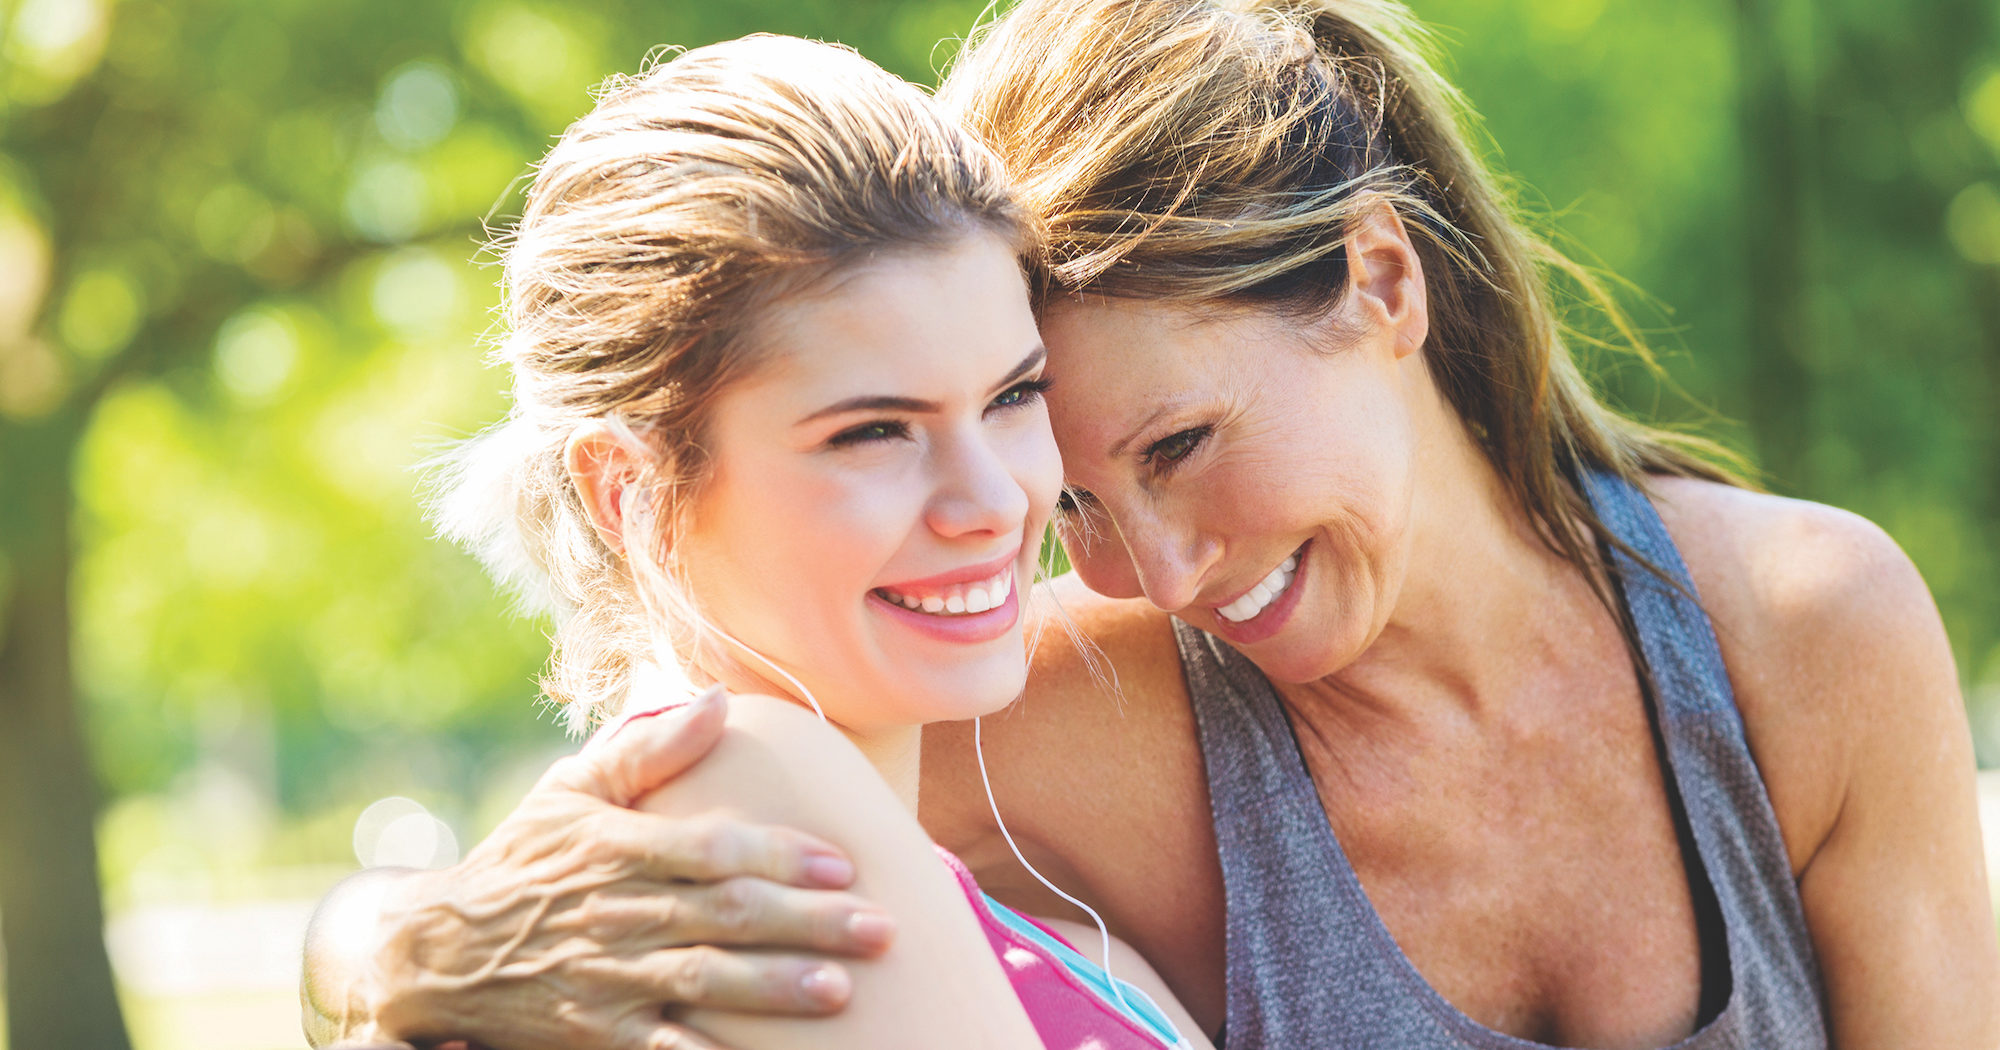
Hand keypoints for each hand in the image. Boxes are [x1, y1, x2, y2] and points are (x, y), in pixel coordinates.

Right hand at [345, 690, 894, 1049]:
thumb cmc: (523, 860)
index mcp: (619, 848)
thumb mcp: (572, 789)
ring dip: (775, 989)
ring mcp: (608, 979)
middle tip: (879, 929)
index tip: (842, 863)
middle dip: (808, 924)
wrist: (437, 951)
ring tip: (839, 991)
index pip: (711, 850)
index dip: (780, 856)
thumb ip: (651, 747)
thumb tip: (719, 698)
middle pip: (726, 917)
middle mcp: (619, 913)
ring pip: (704, 984)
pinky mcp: (596, 1034)